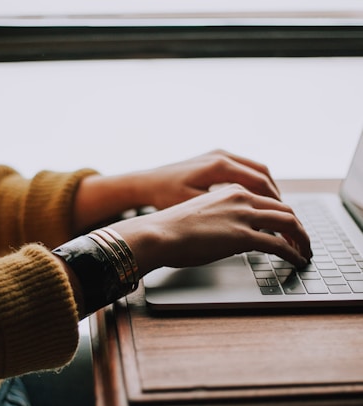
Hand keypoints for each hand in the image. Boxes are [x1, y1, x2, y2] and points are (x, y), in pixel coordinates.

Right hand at [111, 183, 311, 276]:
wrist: (157, 233)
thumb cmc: (171, 227)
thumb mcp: (201, 214)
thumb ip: (223, 219)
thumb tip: (233, 237)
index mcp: (230, 190)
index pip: (268, 200)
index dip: (282, 215)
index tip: (287, 228)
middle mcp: (241, 197)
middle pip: (284, 208)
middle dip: (298, 227)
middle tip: (303, 241)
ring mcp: (243, 215)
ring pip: (288, 222)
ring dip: (301, 239)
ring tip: (305, 252)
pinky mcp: (242, 235)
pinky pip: (279, 244)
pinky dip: (293, 253)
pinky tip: (296, 260)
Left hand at [138, 149, 280, 209]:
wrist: (146, 183)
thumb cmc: (165, 196)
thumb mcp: (194, 207)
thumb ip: (223, 212)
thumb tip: (251, 225)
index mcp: (219, 166)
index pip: (259, 182)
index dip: (275, 202)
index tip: (283, 218)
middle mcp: (222, 156)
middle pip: (262, 173)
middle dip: (275, 195)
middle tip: (284, 215)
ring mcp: (218, 155)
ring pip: (255, 169)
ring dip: (266, 188)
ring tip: (273, 209)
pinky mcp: (213, 159)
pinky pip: (243, 169)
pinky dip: (254, 183)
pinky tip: (254, 199)